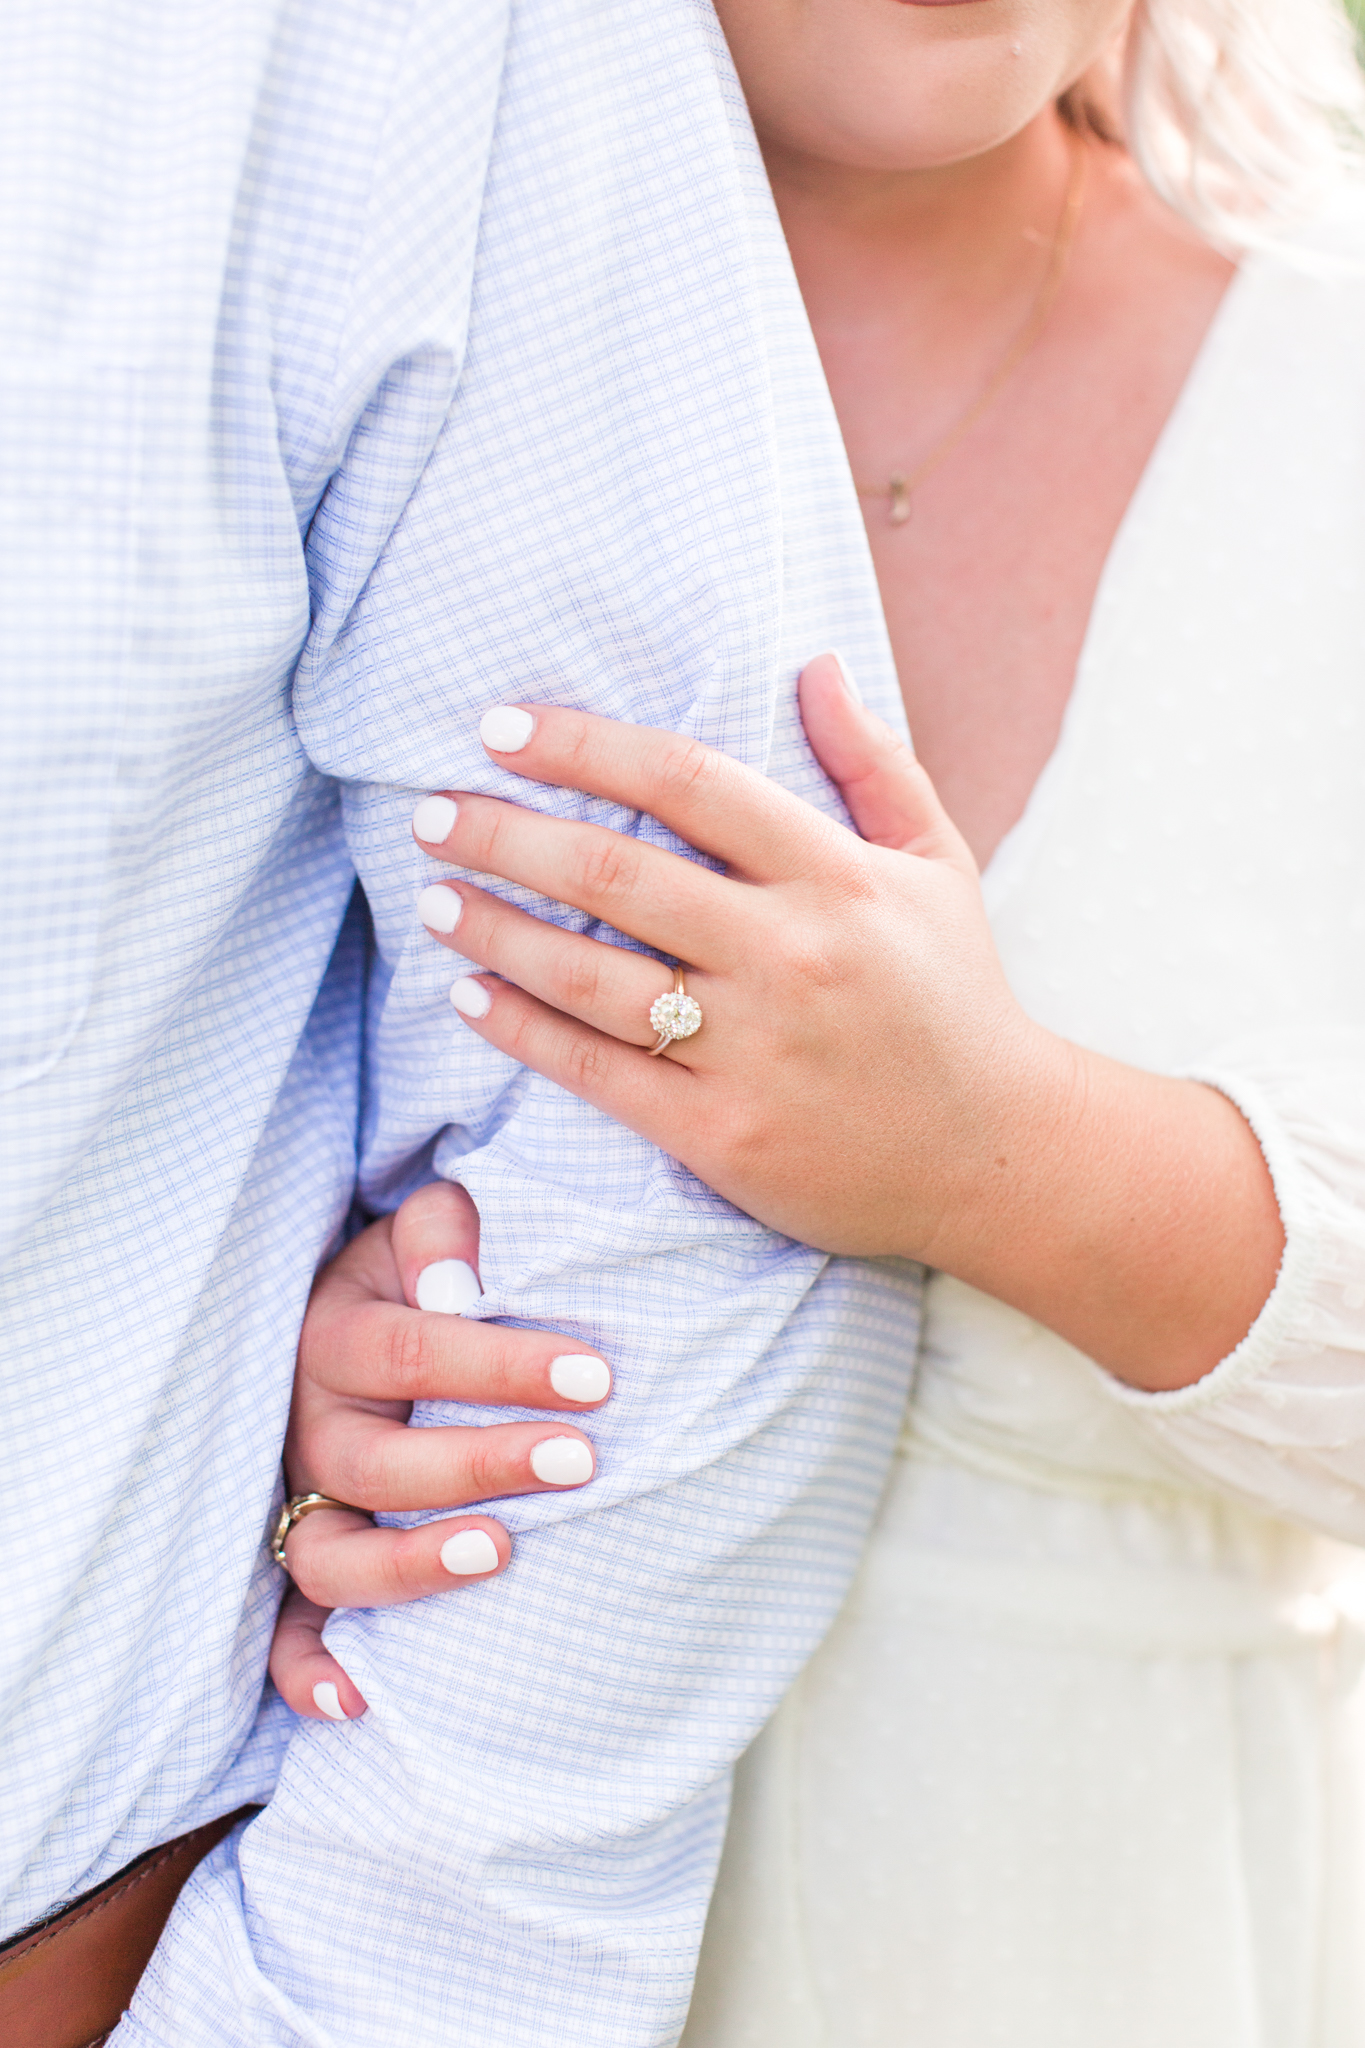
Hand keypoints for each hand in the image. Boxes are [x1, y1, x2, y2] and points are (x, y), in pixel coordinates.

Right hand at [270, 1180, 611, 1719]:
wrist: (366, 1306)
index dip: (503, 1366)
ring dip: (410, 1565)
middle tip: (580, 1461)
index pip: (416, 1350)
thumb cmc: (425, 1270)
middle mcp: (312, 1424)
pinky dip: (310, 1673)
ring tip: (501, 1555)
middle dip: (480, 1462)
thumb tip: (459, 1285)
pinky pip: (288, 1634)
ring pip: (329, 1554)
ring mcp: (303, 1501)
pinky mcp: (306, 1556)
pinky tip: (361, 1701)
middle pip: (377, 1460)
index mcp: (337, 1333)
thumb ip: (444, 1231)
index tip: (595, 1379)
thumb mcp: (425, 1226)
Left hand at [410, 653, 1282, 1390]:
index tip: (504, 729)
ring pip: (591, 977)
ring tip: (432, 898)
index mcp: (838, 878)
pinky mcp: (723, 1134)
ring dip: (496, 929)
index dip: (586, 747)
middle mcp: (790, 955)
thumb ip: (873, 764)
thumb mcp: (936, 867)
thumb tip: (814, 663)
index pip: (691, 783)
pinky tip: (470, 994)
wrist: (997, 1156)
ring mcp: (753, 1050)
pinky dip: (523, 1030)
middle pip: (617, 876)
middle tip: (434, 813)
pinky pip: (598, 1072)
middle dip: (508, 835)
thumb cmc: (957, 1000)